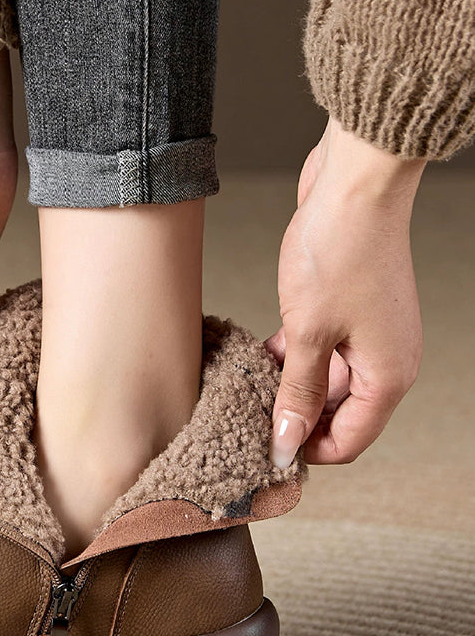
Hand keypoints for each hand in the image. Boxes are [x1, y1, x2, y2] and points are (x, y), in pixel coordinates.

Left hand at [264, 116, 425, 466]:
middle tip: (247, 419)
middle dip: (296, 419)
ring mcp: (370, 334)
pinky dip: (295, 357)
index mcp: (387, 377)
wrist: (356, 183)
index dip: (306, 451)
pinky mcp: (351, 310)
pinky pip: (323, 350)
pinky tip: (259, 354)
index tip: (262, 450)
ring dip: (290, 386)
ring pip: (327, 381)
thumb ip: (297, 392)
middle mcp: (386, 360)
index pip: (349, 442)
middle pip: (339, 414)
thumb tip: (287, 445)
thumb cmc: (339, 251)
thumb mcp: (309, 332)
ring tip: (248, 387)